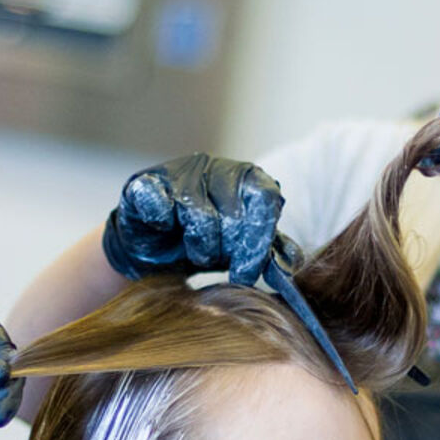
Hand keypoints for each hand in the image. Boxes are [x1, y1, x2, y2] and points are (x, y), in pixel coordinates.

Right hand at [101, 152, 300, 286]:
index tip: (247, 271)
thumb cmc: (205, 244)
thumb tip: (295, 262)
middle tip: (217, 261)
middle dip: (226, 247)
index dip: (258, 239)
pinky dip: (161, 219)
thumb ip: (268, 252)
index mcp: (247, 178)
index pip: (265, 198)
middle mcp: (216, 168)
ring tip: (195, 251)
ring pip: (197, 211)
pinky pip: (156, 201)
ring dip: (198, 244)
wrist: (153, 250)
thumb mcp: (241, 250)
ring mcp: (180, 172)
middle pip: (232, 210)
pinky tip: (164, 227)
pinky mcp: (144, 183)